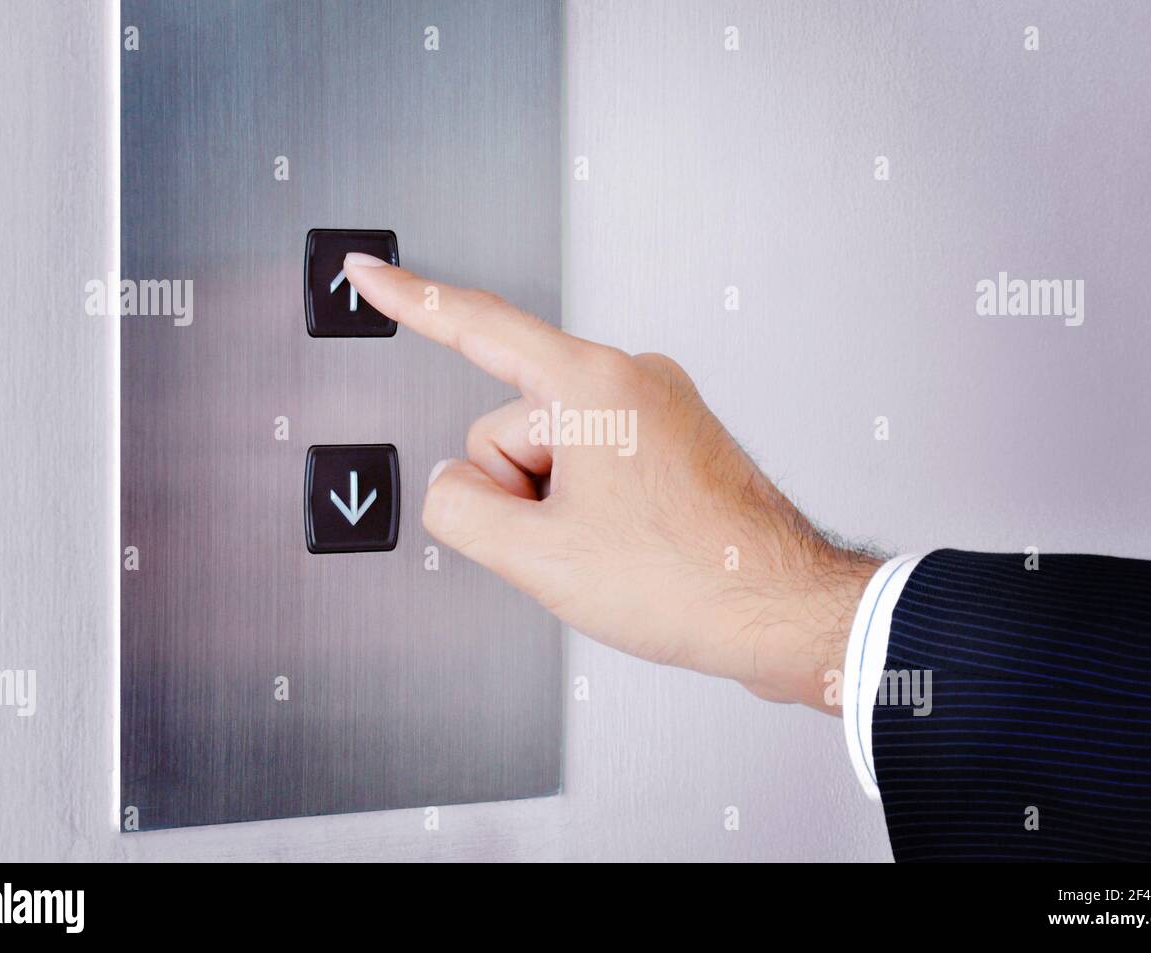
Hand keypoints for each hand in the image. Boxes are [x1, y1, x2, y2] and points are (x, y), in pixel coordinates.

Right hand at [344, 253, 876, 708]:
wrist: (782, 611)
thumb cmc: (693, 579)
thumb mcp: (538, 557)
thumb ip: (459, 508)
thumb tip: (453, 484)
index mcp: (595, 384)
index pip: (478, 326)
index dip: (411, 299)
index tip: (368, 272)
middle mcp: (632, 380)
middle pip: (513, 425)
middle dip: (521, 491)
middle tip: (574, 543)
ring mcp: (659, 410)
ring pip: (553, 451)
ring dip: (559, 507)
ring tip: (613, 549)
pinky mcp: (673, 441)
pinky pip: (594, 464)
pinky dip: (591, 508)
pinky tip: (629, 545)